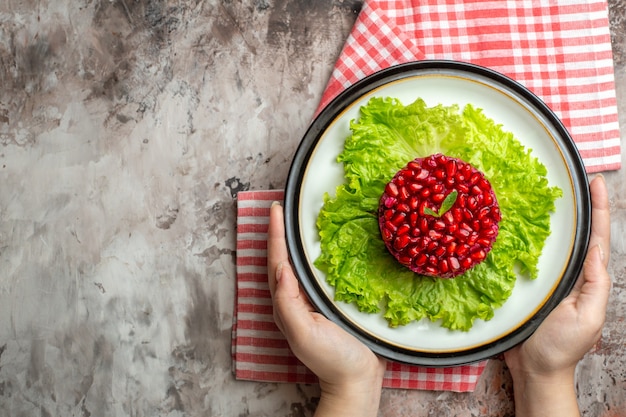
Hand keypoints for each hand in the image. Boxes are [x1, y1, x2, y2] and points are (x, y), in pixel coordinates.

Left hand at [267, 202, 385, 416]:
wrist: (357, 380)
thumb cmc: (331, 359)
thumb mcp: (305, 333)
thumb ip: (289, 303)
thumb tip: (280, 269)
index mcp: (287, 303)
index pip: (278, 262)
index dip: (275, 235)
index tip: (275, 210)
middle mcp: (296, 299)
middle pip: (284, 259)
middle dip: (281, 233)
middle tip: (283, 208)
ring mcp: (313, 301)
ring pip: (301, 264)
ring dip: (297, 241)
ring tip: (298, 219)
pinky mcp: (330, 303)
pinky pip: (320, 273)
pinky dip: (319, 255)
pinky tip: (327, 246)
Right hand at [504, 175, 610, 415]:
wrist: (535, 369)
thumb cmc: (561, 347)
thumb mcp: (586, 317)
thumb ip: (594, 284)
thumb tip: (595, 249)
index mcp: (587, 279)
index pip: (596, 237)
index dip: (599, 209)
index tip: (595, 182)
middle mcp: (568, 273)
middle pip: (575, 233)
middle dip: (577, 205)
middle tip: (571, 176)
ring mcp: (547, 278)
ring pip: (549, 241)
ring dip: (548, 217)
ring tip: (543, 191)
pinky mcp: (526, 283)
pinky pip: (525, 255)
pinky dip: (522, 237)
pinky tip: (513, 224)